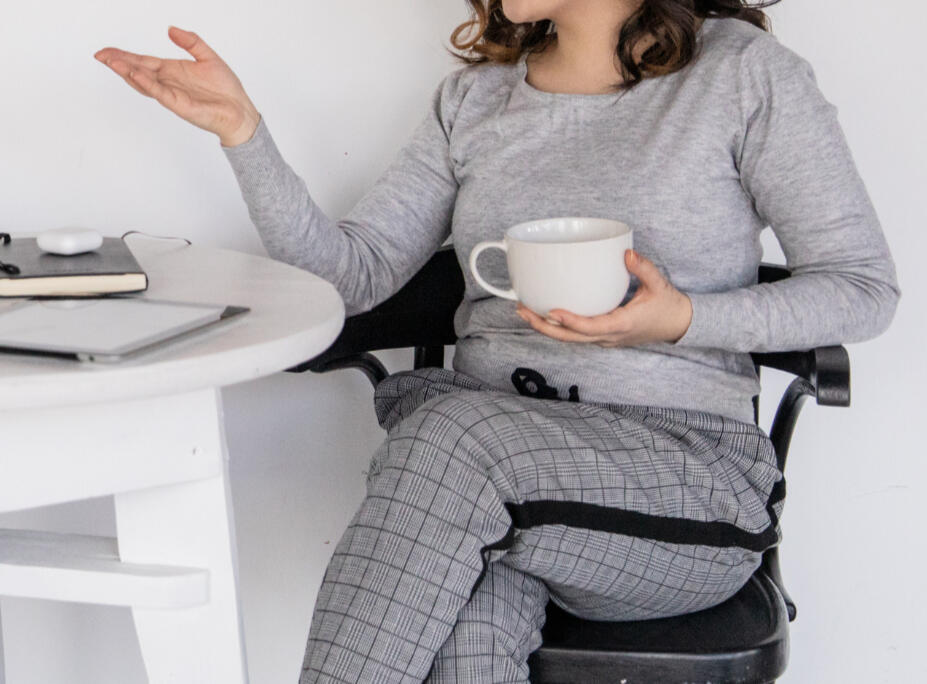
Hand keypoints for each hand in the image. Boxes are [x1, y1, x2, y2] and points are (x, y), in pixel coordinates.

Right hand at [95, 27, 260, 146]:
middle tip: (100, 55)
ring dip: (127, 72)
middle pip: (138, 70)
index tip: (106, 50)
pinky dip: (147, 84)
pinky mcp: (180, 105)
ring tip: (112, 62)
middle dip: (119, 62)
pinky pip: (160, 93)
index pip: (143, 62)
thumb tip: (170, 29)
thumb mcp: (207, 56)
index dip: (124, 55)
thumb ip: (190, 41)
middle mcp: (169, 83)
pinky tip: (135, 75)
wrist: (240, 111)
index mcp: (172, 71)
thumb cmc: (226, 89)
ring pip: (144, 82)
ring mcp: (172, 94)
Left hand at [516, 249, 692, 347]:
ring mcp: (605, 340)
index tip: (551, 311)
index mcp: (622, 325)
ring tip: (524, 311)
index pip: (590, 328)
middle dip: (544, 327)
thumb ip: (643, 268)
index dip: (570, 322)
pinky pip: (577, 336)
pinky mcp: (603, 337)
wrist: (679, 325)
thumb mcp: (659, 284)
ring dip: (547, 328)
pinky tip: (544, 314)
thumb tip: (626, 253)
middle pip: (570, 339)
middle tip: (522, 310)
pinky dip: (558, 327)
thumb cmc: (669, 306)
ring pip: (571, 340)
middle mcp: (610, 337)